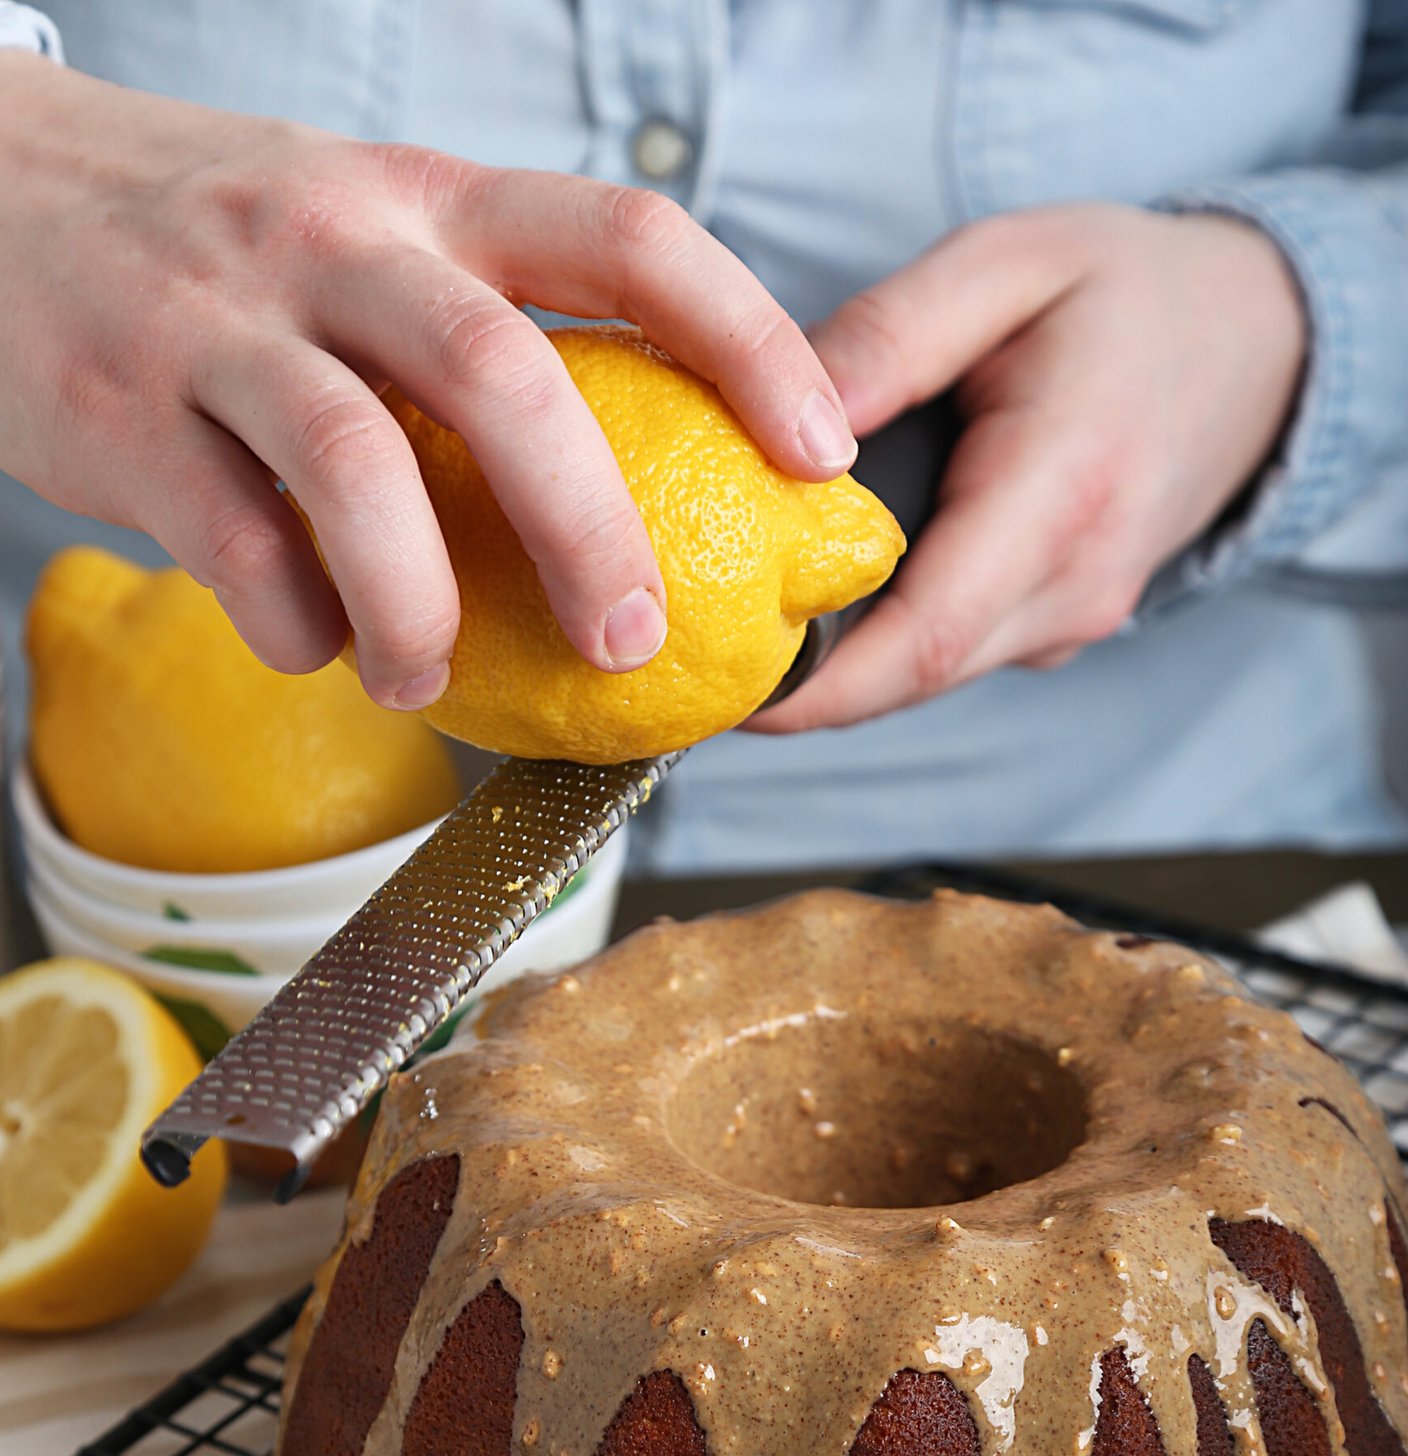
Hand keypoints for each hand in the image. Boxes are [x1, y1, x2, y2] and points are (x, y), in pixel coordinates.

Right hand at [0, 52, 854, 704]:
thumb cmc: (207, 242)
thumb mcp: (358, 233)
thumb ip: (473, 333)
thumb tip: (624, 495)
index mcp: (429, 201)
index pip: (624, 239)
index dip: (744, 340)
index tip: (818, 449)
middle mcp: (336, 242)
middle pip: (500, 372)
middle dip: (588, 524)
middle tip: (635, 637)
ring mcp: (221, 321)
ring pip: (355, 466)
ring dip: (419, 604)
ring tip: (430, 678)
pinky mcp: (121, 408)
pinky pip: (232, 545)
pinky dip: (292, 623)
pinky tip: (313, 644)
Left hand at [751, 203, 1306, 733]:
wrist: (1258, 341)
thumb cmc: (1127, 292)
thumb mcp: (1008, 264)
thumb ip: (893, 335)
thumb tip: (778, 417)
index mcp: (1062, 490)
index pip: (926, 634)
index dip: (820, 686)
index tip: (728, 693)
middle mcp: (1075, 581)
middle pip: (915, 675)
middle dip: (802, 687)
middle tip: (695, 662)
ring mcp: (1075, 616)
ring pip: (931, 674)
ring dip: (839, 667)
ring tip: (740, 629)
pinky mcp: (1062, 625)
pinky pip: (956, 652)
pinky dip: (886, 642)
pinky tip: (825, 599)